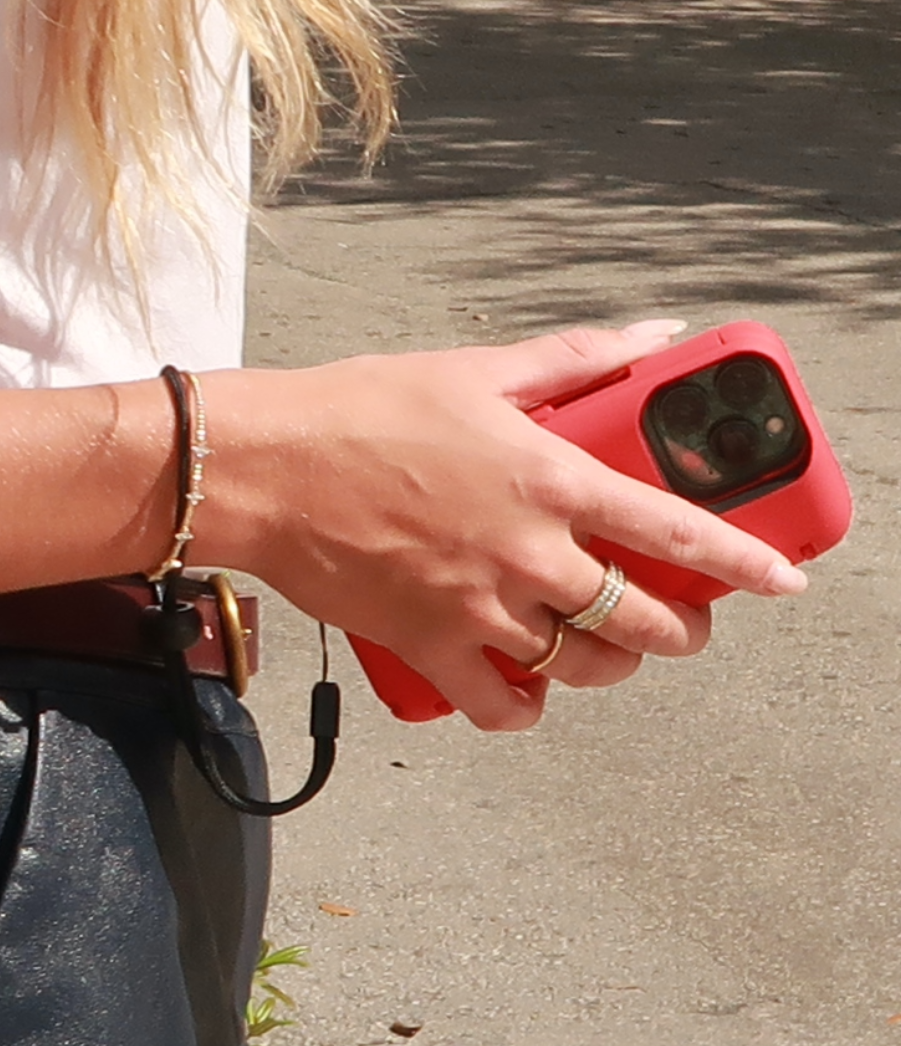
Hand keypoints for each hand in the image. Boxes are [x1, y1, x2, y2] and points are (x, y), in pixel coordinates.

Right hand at [205, 322, 808, 730]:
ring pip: (583, 667)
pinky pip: (500, 708)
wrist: (262, 467)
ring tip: (600, 648)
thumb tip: (650, 336)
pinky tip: (523, 690)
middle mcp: (526, 552)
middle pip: (643, 622)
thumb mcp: (470, 370)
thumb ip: (569, 360)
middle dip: (679, 631)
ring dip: (607, 665)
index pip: (677, 531)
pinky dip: (522, 709)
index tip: (782, 582)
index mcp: (547, 478)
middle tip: (677, 621)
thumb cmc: (355, 410)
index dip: (745, 563)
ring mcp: (480, 607)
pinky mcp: (429, 645)